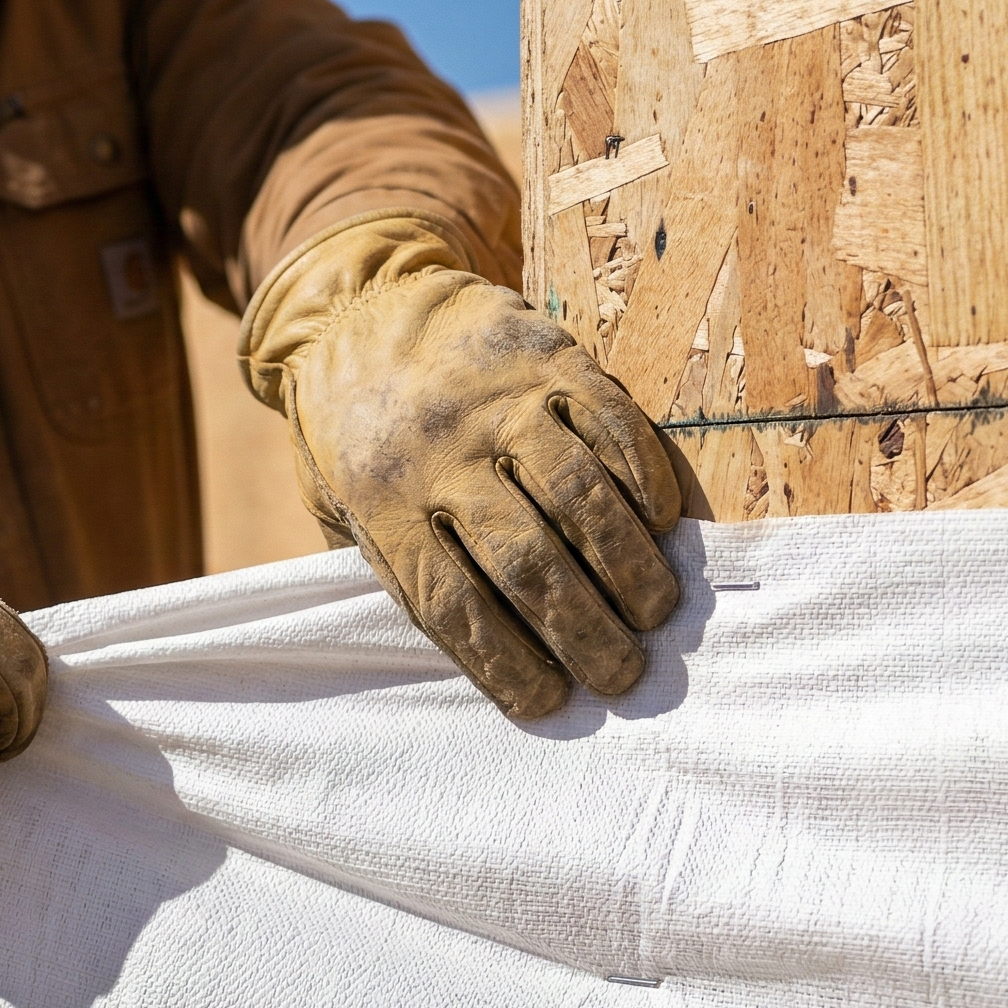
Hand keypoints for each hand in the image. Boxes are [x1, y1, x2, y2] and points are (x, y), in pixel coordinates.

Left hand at [244, 215, 683, 717]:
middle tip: (624, 674)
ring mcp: (500, 401)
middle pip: (525, 562)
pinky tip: (662, 525)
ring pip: (578, 496)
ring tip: (655, 613)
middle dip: (584, 631)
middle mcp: (442, 454)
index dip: (509, 664)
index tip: (554, 704)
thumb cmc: (358, 434)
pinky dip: (645, 480)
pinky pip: (611, 425)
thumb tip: (496, 656)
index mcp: (383, 505)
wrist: (357, 303)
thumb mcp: (345, 508)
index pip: (452, 606)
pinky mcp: (549, 356)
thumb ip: (405, 570)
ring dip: (628, 566)